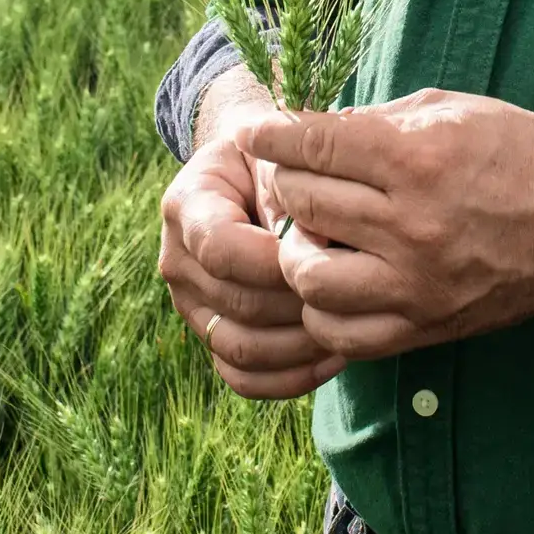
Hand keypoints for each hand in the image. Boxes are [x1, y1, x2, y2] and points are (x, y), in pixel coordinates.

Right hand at [157, 75, 342, 399]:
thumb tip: (320, 243)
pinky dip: (289, 378)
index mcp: (186, 205)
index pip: (220, 248)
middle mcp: (177, 259)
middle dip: (300, 304)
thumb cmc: (279, 158)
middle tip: (356, 298)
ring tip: (351, 330)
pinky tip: (333, 359)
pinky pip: (243, 378)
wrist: (254, 172)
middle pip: (237, 303)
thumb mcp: (285, 155)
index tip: (323, 254)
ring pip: (240, 349)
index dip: (275, 261)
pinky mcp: (212, 334)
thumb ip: (295, 194)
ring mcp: (191, 304)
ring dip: (301, 347)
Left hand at [247, 90, 533, 360]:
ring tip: (309, 234)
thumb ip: (376, 123)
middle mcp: (411, 224)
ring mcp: (414, 283)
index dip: (272, 134)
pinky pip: (340, 332)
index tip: (255, 132)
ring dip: (293, 250)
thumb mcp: (451, 112)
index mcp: (419, 159)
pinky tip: (330, 281)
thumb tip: (310, 130)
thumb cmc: (521, 154)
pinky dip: (321, 307)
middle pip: (302, 203)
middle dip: (283, 182)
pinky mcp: (422, 326)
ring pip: (306, 276)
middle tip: (288, 175)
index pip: (314, 144)